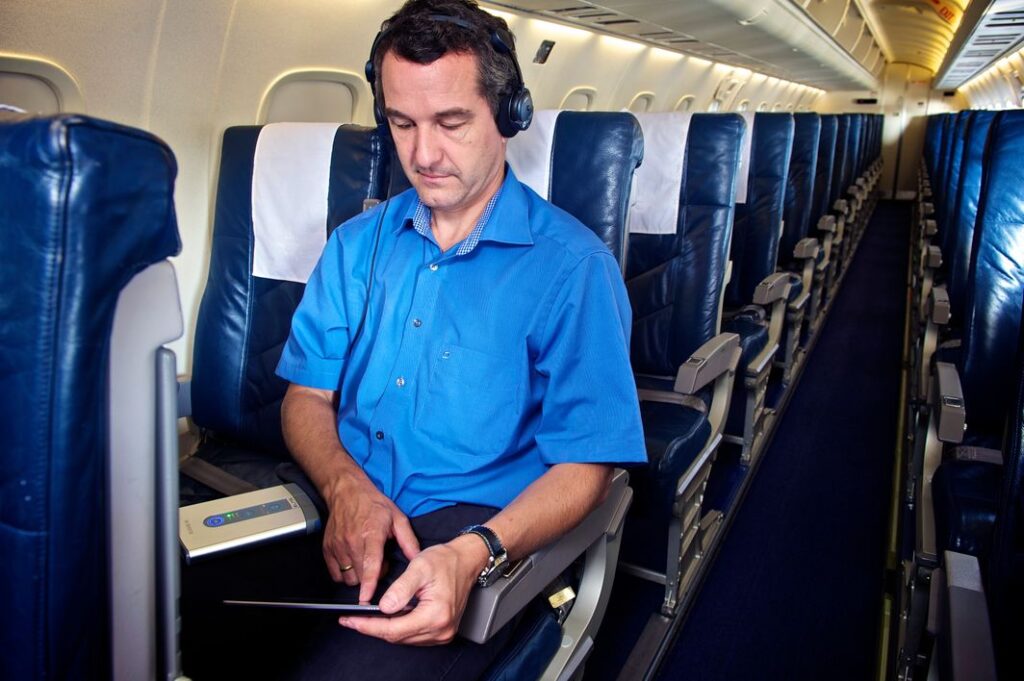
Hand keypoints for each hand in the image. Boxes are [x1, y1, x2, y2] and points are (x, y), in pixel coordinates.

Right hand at [322, 476, 419, 602]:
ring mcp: (337, 546)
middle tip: (379, 563)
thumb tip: (418, 559)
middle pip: (360, 576)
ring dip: (359, 577)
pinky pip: (336, 574)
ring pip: (348, 578)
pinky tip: (354, 561)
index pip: (370, 564)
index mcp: (371, 534)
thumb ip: (408, 540)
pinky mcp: (328, 549)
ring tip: (366, 561)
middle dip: (372, 578)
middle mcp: (352, 541)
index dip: (369, 584)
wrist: (347, 491)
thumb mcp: (397, 518)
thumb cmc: (374, 504)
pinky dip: (346, 573)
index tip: (367, 599)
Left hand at [337, 534, 488, 644]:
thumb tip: (383, 607)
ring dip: (383, 629)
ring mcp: (443, 633)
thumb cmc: (445, 561)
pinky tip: (385, 618)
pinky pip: (413, 635)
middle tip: (350, 619)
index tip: (350, 621)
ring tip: (364, 618)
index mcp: (436, 615)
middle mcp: (441, 630)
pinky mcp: (442, 631)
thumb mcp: (419, 567)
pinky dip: (397, 627)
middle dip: (372, 628)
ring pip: (404, 638)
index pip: (394, 629)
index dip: (369, 626)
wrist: (467, 560)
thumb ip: (400, 588)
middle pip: (397, 637)